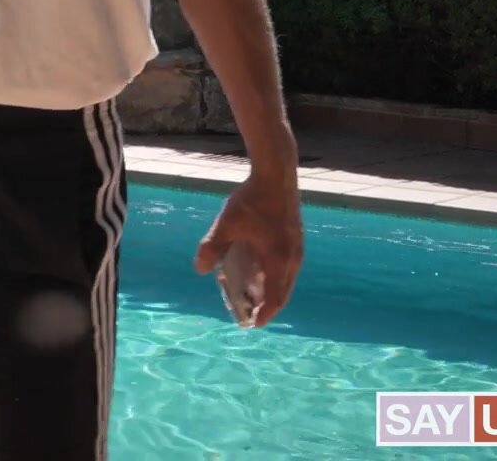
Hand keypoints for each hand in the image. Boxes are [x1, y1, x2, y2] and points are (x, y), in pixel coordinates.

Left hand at [194, 171, 302, 327]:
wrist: (276, 173)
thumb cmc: (252, 198)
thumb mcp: (227, 223)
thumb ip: (213, 247)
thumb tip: (199, 269)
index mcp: (279, 260)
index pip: (274, 298)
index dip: (263, 314)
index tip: (251, 324)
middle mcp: (293, 258)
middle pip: (282, 293)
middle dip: (266, 306)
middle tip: (248, 314)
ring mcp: (297, 248)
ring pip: (286, 280)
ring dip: (270, 291)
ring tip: (250, 294)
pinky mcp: (295, 239)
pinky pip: (287, 268)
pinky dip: (274, 276)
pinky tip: (257, 269)